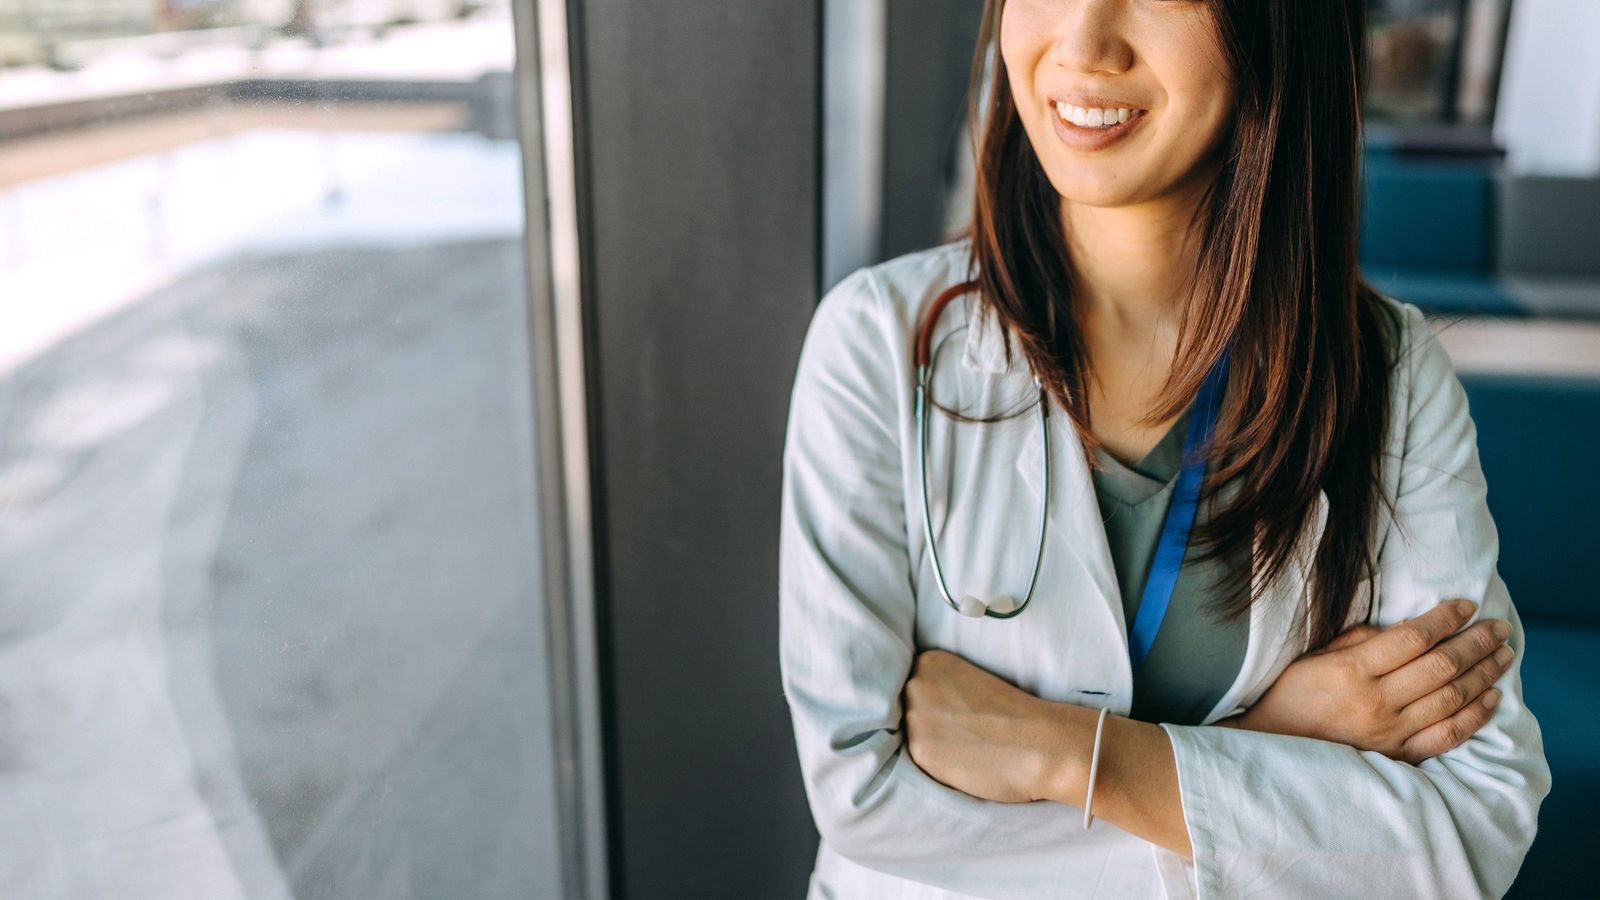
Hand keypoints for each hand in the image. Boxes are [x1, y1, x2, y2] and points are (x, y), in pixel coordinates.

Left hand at [902, 649, 1062, 802]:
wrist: (1043, 744)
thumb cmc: (1017, 715)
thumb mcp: (971, 683)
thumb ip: (941, 689)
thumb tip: (919, 708)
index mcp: (930, 661)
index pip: (908, 683)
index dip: (930, 703)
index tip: (952, 712)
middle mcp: (915, 684)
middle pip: (904, 708)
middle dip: (925, 721)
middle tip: (959, 733)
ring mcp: (914, 717)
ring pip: (910, 735)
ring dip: (929, 744)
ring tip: (963, 748)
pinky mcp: (920, 750)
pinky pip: (919, 760)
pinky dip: (936, 765)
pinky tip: (961, 763)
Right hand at [1228, 599, 1511, 762]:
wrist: (1274, 747)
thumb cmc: (1293, 694)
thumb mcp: (1316, 656)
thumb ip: (1361, 641)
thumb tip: (1409, 630)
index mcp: (1351, 671)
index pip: (1412, 638)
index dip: (1444, 619)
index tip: (1466, 604)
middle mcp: (1376, 702)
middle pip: (1441, 667)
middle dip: (1476, 642)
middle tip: (1499, 627)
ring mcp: (1390, 733)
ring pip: (1452, 699)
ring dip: (1483, 674)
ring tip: (1503, 655)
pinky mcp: (1399, 755)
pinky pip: (1448, 736)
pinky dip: (1475, 716)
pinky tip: (1491, 697)